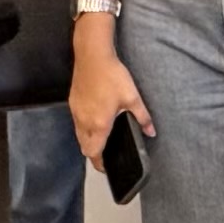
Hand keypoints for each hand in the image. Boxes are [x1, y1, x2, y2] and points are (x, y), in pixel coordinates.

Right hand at [69, 33, 152, 163]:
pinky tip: (94, 119)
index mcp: (98, 125)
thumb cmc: (112, 76)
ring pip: (78, 135)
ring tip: (101, 138)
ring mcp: (76, 112)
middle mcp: (83, 122)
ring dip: (88, 140)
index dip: (99, 163)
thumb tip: (151, 132)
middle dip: (94, 154)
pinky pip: (76, 122)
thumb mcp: (132, 97)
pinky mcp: (72, 102)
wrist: (92, 55)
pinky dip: (83, 128)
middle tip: (106, 154)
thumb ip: (142, 117)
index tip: (107, 167)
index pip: (94, 153)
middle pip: (84, 147)